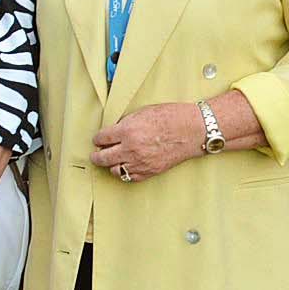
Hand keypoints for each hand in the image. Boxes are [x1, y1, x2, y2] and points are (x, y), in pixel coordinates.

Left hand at [91, 103, 205, 183]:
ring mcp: (140, 162)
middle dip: (97, 155)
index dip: (98, 139)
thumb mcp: (143, 112)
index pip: (101, 138)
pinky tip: (126, 166)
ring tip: (113, 160)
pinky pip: (129, 177)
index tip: (98, 140)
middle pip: (102, 158)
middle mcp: (130, 149)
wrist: (192, 130)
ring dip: (111, 165)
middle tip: (96, 154)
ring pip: (114, 170)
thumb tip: (114, 131)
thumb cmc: (171, 117)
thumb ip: (126, 123)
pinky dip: (125, 172)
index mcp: (127, 131)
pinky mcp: (149, 171)